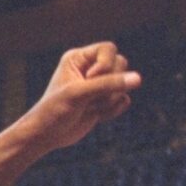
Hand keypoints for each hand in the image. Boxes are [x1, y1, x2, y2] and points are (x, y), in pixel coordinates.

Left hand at [23, 43, 139, 149]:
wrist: (47, 136)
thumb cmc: (55, 110)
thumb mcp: (80, 94)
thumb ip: (108, 84)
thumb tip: (138, 78)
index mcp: (79, 58)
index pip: (108, 49)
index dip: (105, 65)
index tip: (90, 79)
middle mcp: (90, 68)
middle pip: (121, 64)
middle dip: (108, 85)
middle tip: (88, 98)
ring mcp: (99, 84)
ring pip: (124, 84)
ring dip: (108, 100)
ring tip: (88, 107)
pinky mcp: (105, 100)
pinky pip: (124, 100)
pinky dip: (112, 110)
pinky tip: (95, 115)